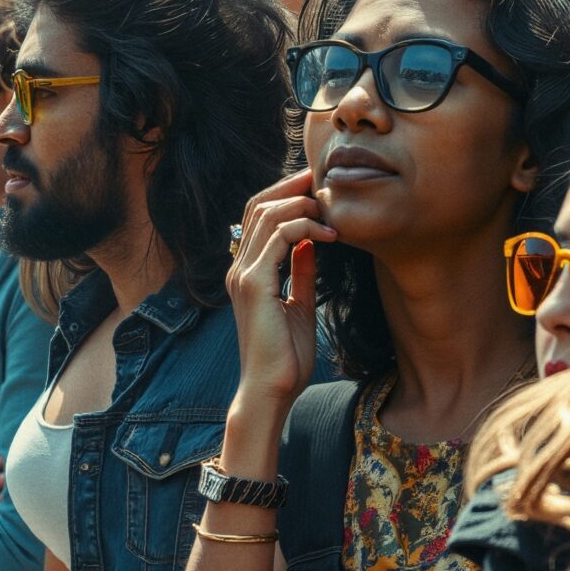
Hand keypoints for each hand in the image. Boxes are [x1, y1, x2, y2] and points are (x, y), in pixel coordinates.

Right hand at [225, 171, 334, 418]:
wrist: (272, 391)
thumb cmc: (285, 357)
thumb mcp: (299, 304)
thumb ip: (301, 273)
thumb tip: (311, 244)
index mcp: (246, 271)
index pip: (258, 215)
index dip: (286, 194)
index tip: (317, 187)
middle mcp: (238, 268)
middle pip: (258, 205)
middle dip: (293, 187)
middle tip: (324, 180)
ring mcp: (243, 275)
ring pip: (267, 215)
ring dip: (303, 206)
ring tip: (331, 212)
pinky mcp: (255, 284)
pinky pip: (278, 237)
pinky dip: (305, 227)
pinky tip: (330, 235)